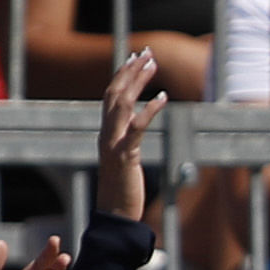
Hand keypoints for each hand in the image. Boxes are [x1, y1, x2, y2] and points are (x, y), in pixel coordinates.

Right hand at [95, 44, 157, 219]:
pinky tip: (164, 97)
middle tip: (147, 53)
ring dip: (138, 81)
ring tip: (154, 64)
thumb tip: (134, 129)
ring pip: (122, 104)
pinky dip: (150, 110)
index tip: (135, 57)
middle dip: (130, 70)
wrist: (115, 216)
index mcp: (105, 134)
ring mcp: (113, 144)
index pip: (110, 97)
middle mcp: (105, 135)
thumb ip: (126, 142)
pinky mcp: (124, 156)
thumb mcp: (124, 160)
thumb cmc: (122, 191)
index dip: (122, 75)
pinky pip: (137, 128)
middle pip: (114, 93)